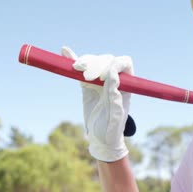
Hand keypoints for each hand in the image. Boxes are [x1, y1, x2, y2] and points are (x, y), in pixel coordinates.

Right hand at [61, 47, 132, 161]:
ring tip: (76, 68)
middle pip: (107, 60)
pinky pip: (81, 70)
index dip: (114, 64)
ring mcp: (100, 80)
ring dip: (85, 61)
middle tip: (88, 78)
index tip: (103, 77)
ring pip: (93, 62)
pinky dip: (73, 60)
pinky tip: (65, 51)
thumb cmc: (112, 129)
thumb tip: (112, 74)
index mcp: (127, 84)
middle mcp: (115, 79)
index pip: (124, 63)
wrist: (101, 140)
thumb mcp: (114, 114)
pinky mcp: (87, 84)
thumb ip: (114, 94)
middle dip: (96, 64)